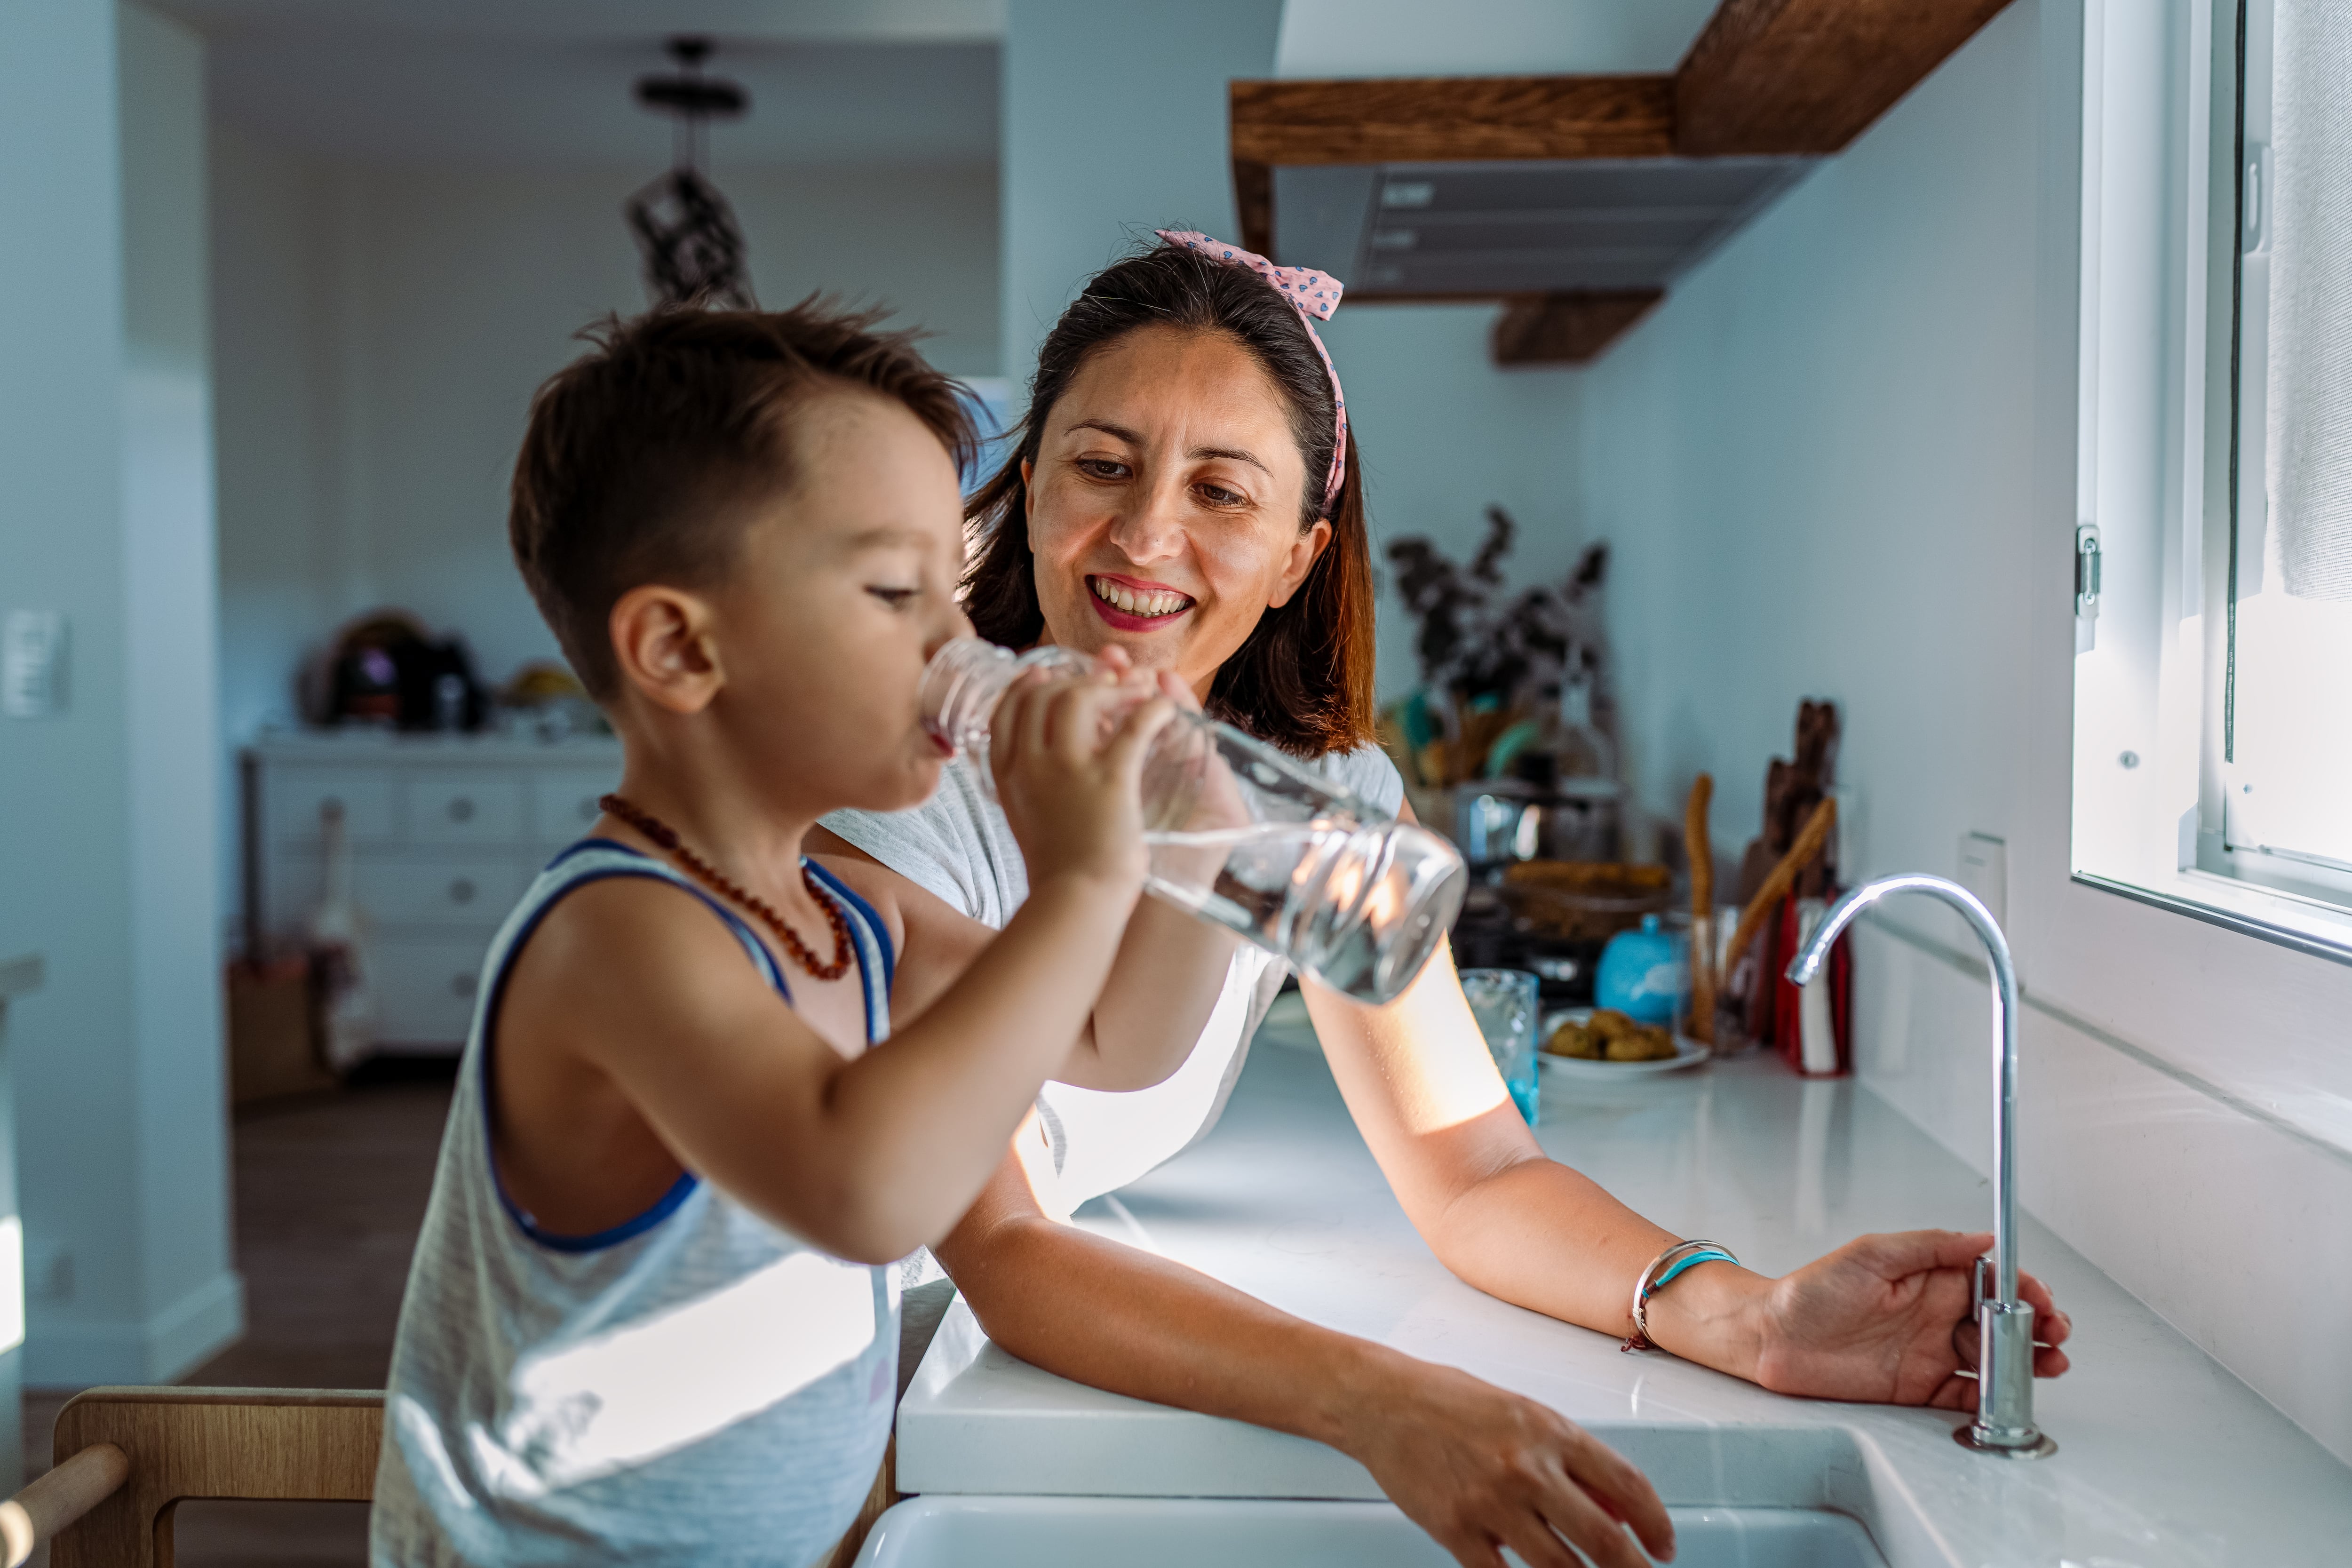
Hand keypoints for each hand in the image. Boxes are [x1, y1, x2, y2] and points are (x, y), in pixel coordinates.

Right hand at [989, 666, 1173, 893]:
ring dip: (1114, 687)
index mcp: (1007, 777)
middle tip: (1109, 678)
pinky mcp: (1109, 778)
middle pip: (1041, 695)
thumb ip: (1027, 786)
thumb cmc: (1058, 870)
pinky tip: (1165, 710)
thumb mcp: (1024, 820)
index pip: (1005, 711)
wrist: (1075, 903)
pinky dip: (1153, 709)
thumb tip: (1042, 762)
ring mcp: (1066, 769)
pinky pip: (1134, 724)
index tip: (1044, 674)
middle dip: (1077, 678)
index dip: (1025, 686)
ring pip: (1080, 697)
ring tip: (1138, 692)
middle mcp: (1029, 765)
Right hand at [1340, 1352, 1673, 1567]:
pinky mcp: (1456, 1531)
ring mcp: (1491, 1503)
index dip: (1656, 1524)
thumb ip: (1569, 1459)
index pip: (1627, 1485)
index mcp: (1549, 1432)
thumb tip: (1613, 1510)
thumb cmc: (1449, 1401)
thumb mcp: (1523, 1414)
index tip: (1664, 1547)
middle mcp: (1527, 1468)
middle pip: (1603, 1540)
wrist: (1383, 1402)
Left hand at [1749, 1230, 2072, 1407]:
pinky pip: (1965, 1395)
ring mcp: (1930, 1353)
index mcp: (1930, 1280)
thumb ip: (1929, 1246)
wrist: (1773, 1338)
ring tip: (2048, 1364)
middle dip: (2037, 1327)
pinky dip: (1991, 1398)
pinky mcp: (1918, 1388)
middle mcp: (1936, 1316)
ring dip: (2026, 1362)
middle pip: (2002, 1322)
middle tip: (2055, 1334)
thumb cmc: (1811, 1291)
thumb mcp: (1871, 1254)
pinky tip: (2008, 1396)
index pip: (1992, 1282)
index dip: (2023, 1289)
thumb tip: (1981, 1238)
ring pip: (1993, 1359)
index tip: (2041, 1298)